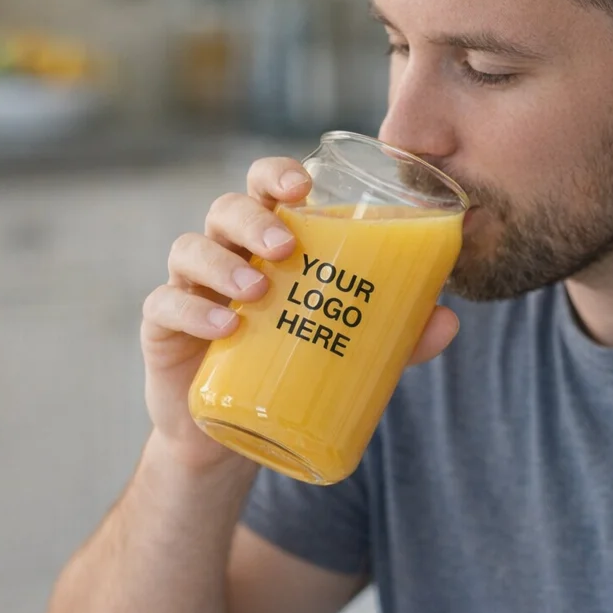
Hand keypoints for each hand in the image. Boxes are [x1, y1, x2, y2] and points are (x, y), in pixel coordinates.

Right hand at [141, 156, 459, 469]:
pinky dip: (193, 312)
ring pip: (192, 250)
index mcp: (268, 246)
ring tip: (260, 289)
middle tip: (285, 244)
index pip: (265, 190)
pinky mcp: (163, 330)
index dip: (277, 175)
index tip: (304, 186)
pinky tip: (225, 329)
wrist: (236, 437)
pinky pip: (166, 306)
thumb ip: (395, 336)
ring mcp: (191, 290)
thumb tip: (449, 321)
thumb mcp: (347, 352)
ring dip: (224, 263)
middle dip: (254, 216)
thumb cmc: (292, 375)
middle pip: (226, 209)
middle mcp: (226, 256)